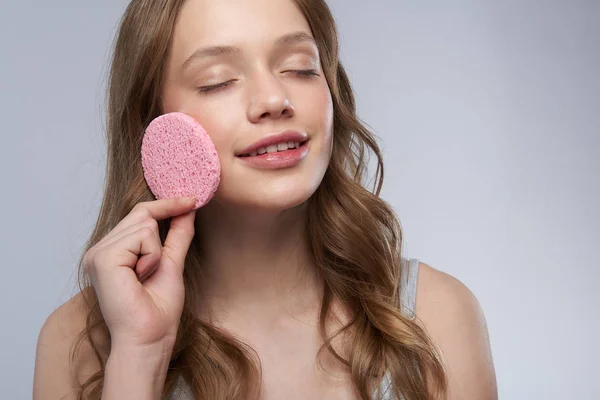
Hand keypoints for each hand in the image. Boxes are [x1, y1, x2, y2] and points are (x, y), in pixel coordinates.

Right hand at [83, 197, 196, 349]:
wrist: (149, 338)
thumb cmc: (158, 310)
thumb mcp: (171, 263)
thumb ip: (176, 236)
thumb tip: (188, 209)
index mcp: (112, 252)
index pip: (138, 214)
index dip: (166, 204)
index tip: (192, 199)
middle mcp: (100, 250)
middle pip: (141, 214)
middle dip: (161, 235)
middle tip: (155, 267)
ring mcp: (98, 252)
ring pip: (145, 223)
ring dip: (156, 252)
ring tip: (144, 278)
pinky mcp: (103, 257)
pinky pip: (141, 236)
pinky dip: (151, 257)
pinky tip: (139, 278)